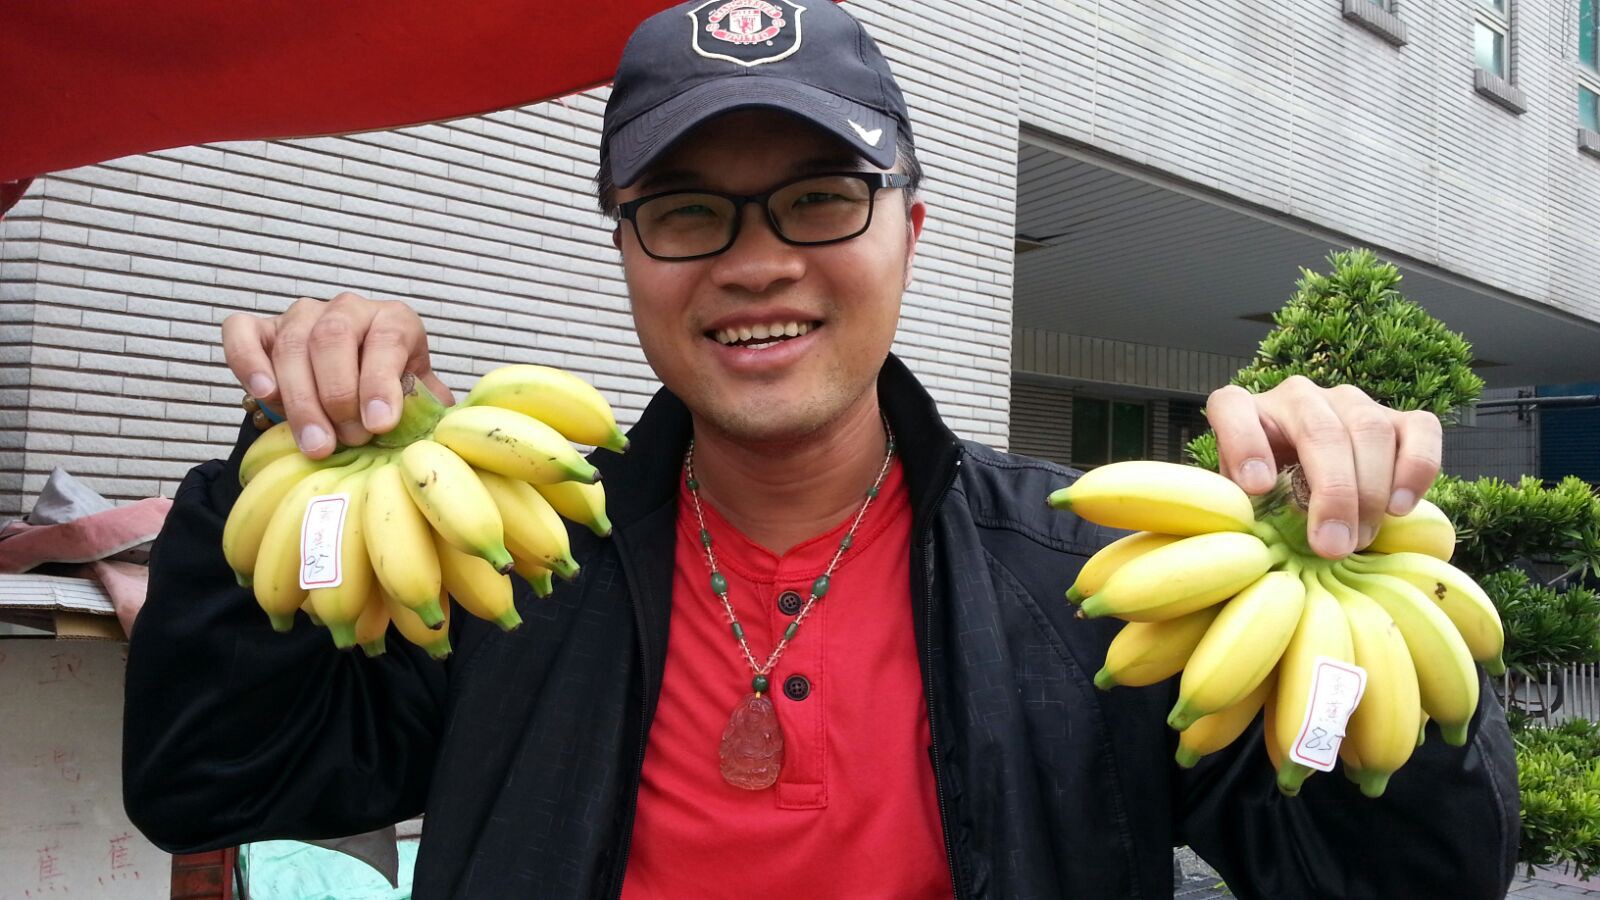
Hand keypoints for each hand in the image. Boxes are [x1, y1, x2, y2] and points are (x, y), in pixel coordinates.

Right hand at [221, 293, 454, 458]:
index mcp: (394, 320)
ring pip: (292, 344)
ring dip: (302, 400)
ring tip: (316, 444)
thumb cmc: (389, 397)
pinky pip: (243, 334)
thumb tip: (439, 430)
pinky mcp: (262, 328)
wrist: (353, 391)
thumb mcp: (418, 399)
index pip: (386, 340)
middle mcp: (348, 309)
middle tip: (348, 441)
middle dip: (338, 397)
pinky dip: (248, 361)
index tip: (380, 424)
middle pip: (332, 340)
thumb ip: (429, 408)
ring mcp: (302, 315)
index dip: (381, 383)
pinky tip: (265, 394)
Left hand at [1204, 377, 1442, 558]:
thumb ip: (1242, 511)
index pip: (1232, 407)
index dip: (1244, 444)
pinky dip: (1417, 468)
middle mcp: (1296, 396)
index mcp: (1243, 409)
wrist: (1306, 485)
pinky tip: (1401, 507)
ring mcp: (1348, 401)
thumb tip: (1257, 542)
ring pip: (1370, 430)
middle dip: (1332, 493)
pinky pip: (1420, 429)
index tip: (1258, 488)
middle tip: (1332, 546)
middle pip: (1321, 430)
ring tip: (1361, 538)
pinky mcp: (1395, 416)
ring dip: (1371, 491)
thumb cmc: (1268, 496)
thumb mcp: (1243, 502)